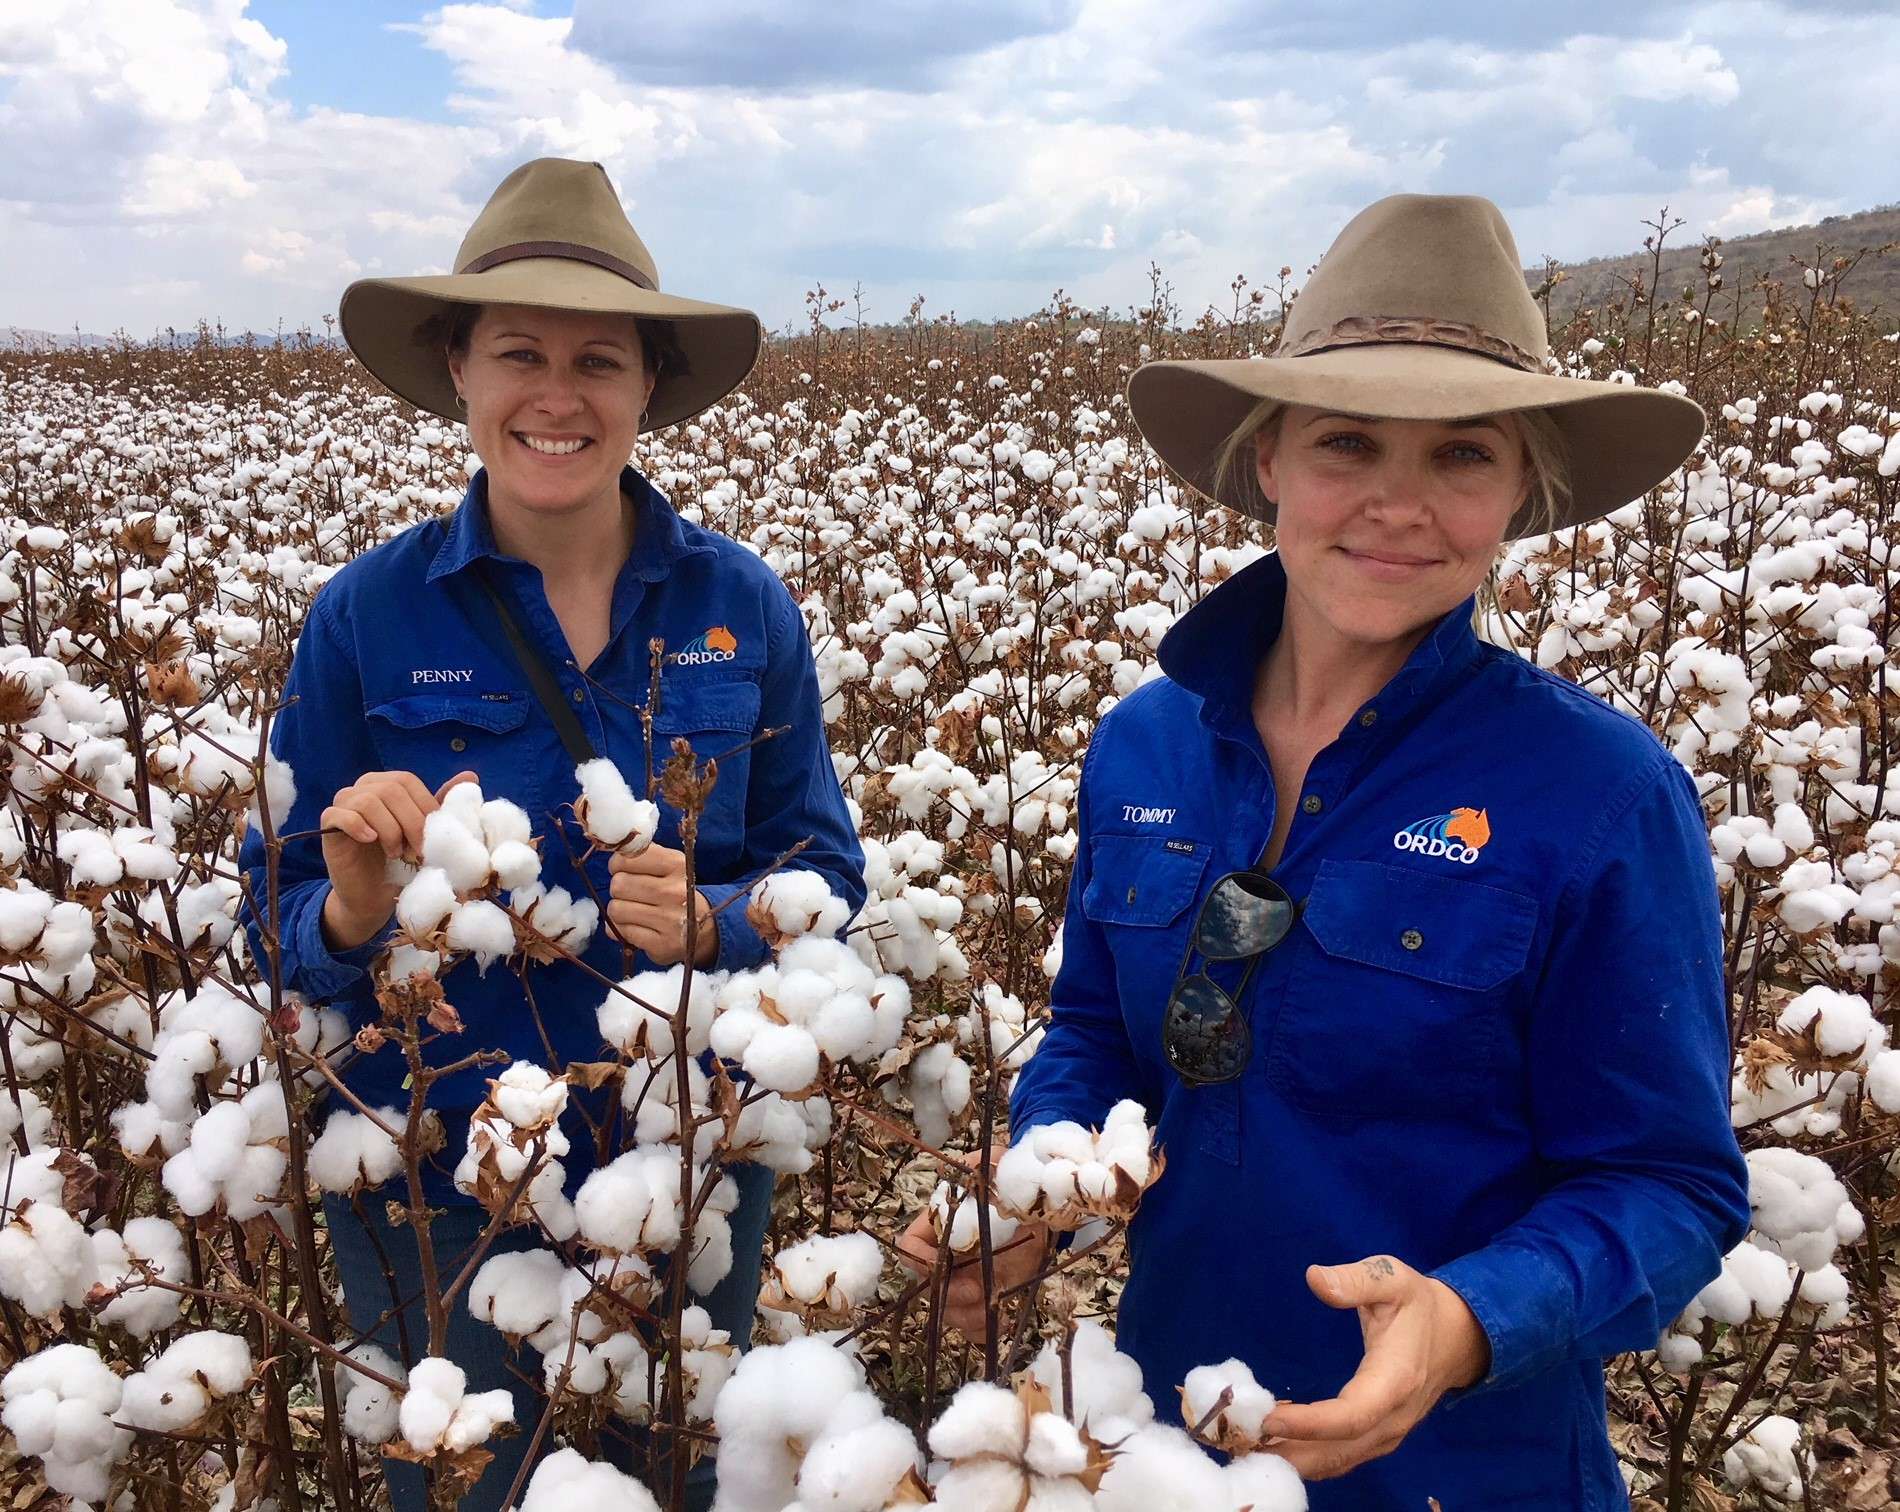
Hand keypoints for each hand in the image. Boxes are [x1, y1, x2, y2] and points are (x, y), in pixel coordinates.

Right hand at [320, 770, 476, 950]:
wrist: (375, 895)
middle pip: (390, 790)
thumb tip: (469, 776)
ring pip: (368, 801)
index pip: (407, 781)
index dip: (423, 806)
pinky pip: (339, 814)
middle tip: (419, 850)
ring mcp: (343, 804)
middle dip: (411, 822)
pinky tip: (371, 841)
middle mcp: (363, 788)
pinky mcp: (328, 826)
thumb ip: (442, 805)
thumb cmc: (403, 861)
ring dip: (390, 830)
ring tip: (397, 853)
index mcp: (387, 784)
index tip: (433, 837)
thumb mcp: (426, 833)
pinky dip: (358, 826)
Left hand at [607, 842, 717, 966]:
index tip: (624, 871)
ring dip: (618, 911)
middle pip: (619, 884)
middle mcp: (675, 892)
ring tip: (633, 911)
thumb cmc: (676, 892)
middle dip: (619, 889)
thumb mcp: (669, 865)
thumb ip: (643, 855)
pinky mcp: (661, 944)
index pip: (626, 858)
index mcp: (677, 865)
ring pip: (616, 909)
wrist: (702, 930)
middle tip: (631, 894)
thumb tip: (613, 851)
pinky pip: (619, 932)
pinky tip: (635, 927)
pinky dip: (620, 930)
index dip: (618, 864)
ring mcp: (669, 920)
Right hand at [895, 1149, 1052, 1334]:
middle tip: (978, 1291)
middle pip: (928, 1286)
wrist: (1045, 1206)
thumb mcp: (999, 1165)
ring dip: (967, 1316)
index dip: (919, 1260)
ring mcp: (965, 1279)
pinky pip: (972, 1324)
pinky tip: (1003, 1321)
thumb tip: (964, 1168)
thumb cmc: (1015, 1182)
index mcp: (941, 1226)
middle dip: (949, 1294)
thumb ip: (980, 1163)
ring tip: (994, 1309)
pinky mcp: (986, 1296)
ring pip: (949, 1310)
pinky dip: (982, 1330)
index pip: (910, 1247)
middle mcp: (947, 1256)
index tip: (943, 1265)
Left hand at [1260, 1255, 1489, 1479]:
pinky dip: (1307, 1456)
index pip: (1353, 1415)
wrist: (1457, 1336)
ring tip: (1246, 1447)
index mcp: (1396, 1380)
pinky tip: (1273, 1442)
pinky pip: (1342, 1456)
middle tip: (1238, 1443)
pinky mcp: (1379, 1437)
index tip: (1268, 1418)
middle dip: (1290, 1453)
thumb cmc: (1419, 1304)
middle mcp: (1393, 1418)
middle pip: (1340, 1450)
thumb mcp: (1393, 1278)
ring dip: (1294, 1460)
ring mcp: (1388, 1434)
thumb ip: (1356, 1279)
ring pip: (1339, 1460)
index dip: (1311, 1424)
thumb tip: (1315, 1278)